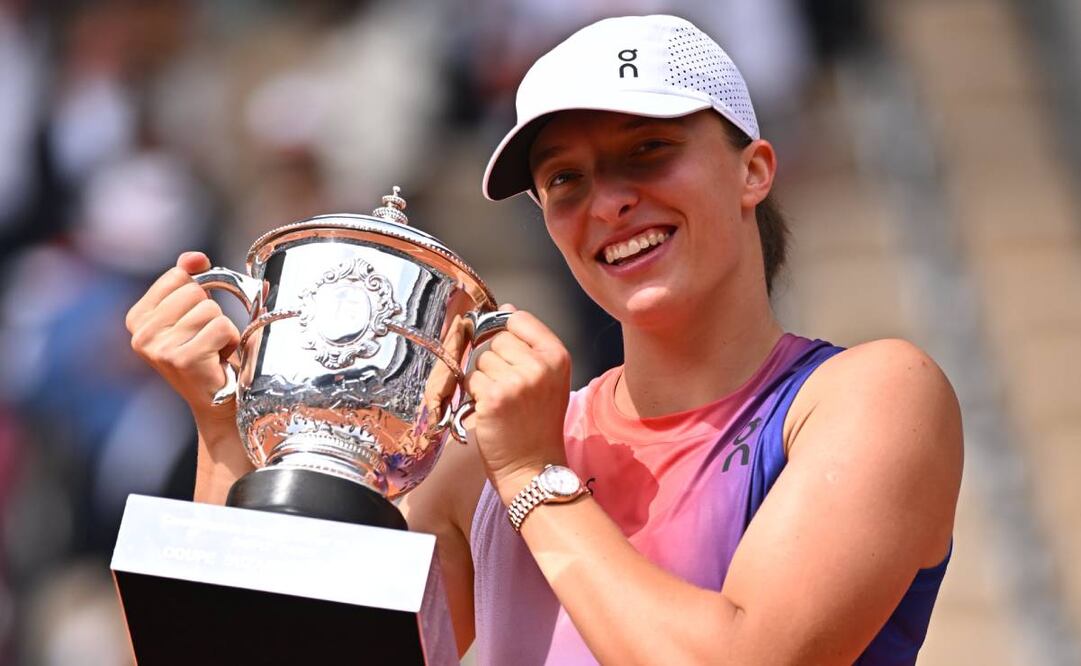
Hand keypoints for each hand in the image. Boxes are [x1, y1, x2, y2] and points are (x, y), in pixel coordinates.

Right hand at [126, 252, 239, 427]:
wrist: (219, 404)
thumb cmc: (209, 354)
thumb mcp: (193, 312)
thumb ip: (189, 279)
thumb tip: (195, 257)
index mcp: (137, 318)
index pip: (177, 276)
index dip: (199, 291)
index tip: (195, 319)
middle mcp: (141, 335)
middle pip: (195, 292)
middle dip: (211, 314)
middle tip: (206, 340)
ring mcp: (160, 349)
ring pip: (210, 309)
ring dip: (223, 330)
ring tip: (213, 351)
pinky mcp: (183, 360)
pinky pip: (222, 327)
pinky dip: (231, 341)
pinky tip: (219, 360)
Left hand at [463, 307, 570, 501]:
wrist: (534, 467)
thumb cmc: (538, 424)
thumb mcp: (548, 378)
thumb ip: (530, 343)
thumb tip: (506, 309)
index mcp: (558, 356)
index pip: (520, 319)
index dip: (507, 334)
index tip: (511, 356)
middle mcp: (540, 365)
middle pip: (497, 339)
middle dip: (496, 361)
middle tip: (510, 389)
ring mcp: (516, 381)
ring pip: (481, 360)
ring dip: (484, 379)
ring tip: (502, 402)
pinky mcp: (493, 398)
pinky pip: (471, 379)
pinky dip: (475, 396)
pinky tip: (491, 412)